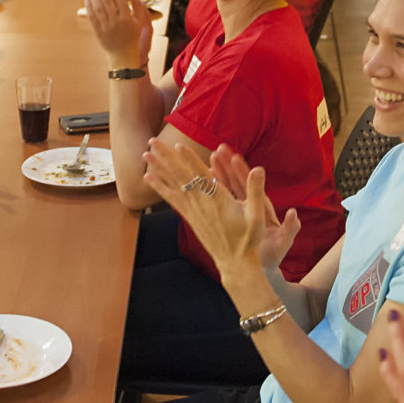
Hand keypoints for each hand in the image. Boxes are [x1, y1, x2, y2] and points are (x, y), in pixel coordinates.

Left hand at [86, 0, 152, 66]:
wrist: (123, 54)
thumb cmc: (133, 36)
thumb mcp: (140, 21)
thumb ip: (137, 5)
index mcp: (126, 19)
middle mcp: (115, 22)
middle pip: (107, 0)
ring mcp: (105, 26)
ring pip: (97, 7)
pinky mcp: (97, 30)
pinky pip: (91, 16)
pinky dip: (89, 5)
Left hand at [142, 136, 265, 270]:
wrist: (235, 262)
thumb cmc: (248, 238)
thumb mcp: (257, 214)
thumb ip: (255, 189)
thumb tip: (258, 168)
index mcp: (218, 199)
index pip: (201, 175)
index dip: (189, 159)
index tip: (178, 145)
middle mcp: (202, 203)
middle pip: (181, 175)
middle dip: (166, 156)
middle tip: (152, 140)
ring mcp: (193, 210)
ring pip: (172, 184)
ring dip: (158, 167)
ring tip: (145, 154)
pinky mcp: (190, 216)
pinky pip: (171, 198)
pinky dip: (160, 186)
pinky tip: (149, 177)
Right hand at [209, 144, 301, 272]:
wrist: (261, 266)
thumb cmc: (272, 256)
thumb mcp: (282, 243)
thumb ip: (289, 229)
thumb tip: (293, 214)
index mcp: (262, 209)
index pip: (252, 187)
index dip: (244, 172)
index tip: (235, 158)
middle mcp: (251, 206)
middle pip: (239, 181)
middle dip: (229, 165)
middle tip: (219, 149)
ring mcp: (240, 210)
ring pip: (228, 188)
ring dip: (220, 172)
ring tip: (210, 156)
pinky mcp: (231, 216)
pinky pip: (221, 199)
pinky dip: (213, 189)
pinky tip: (203, 178)